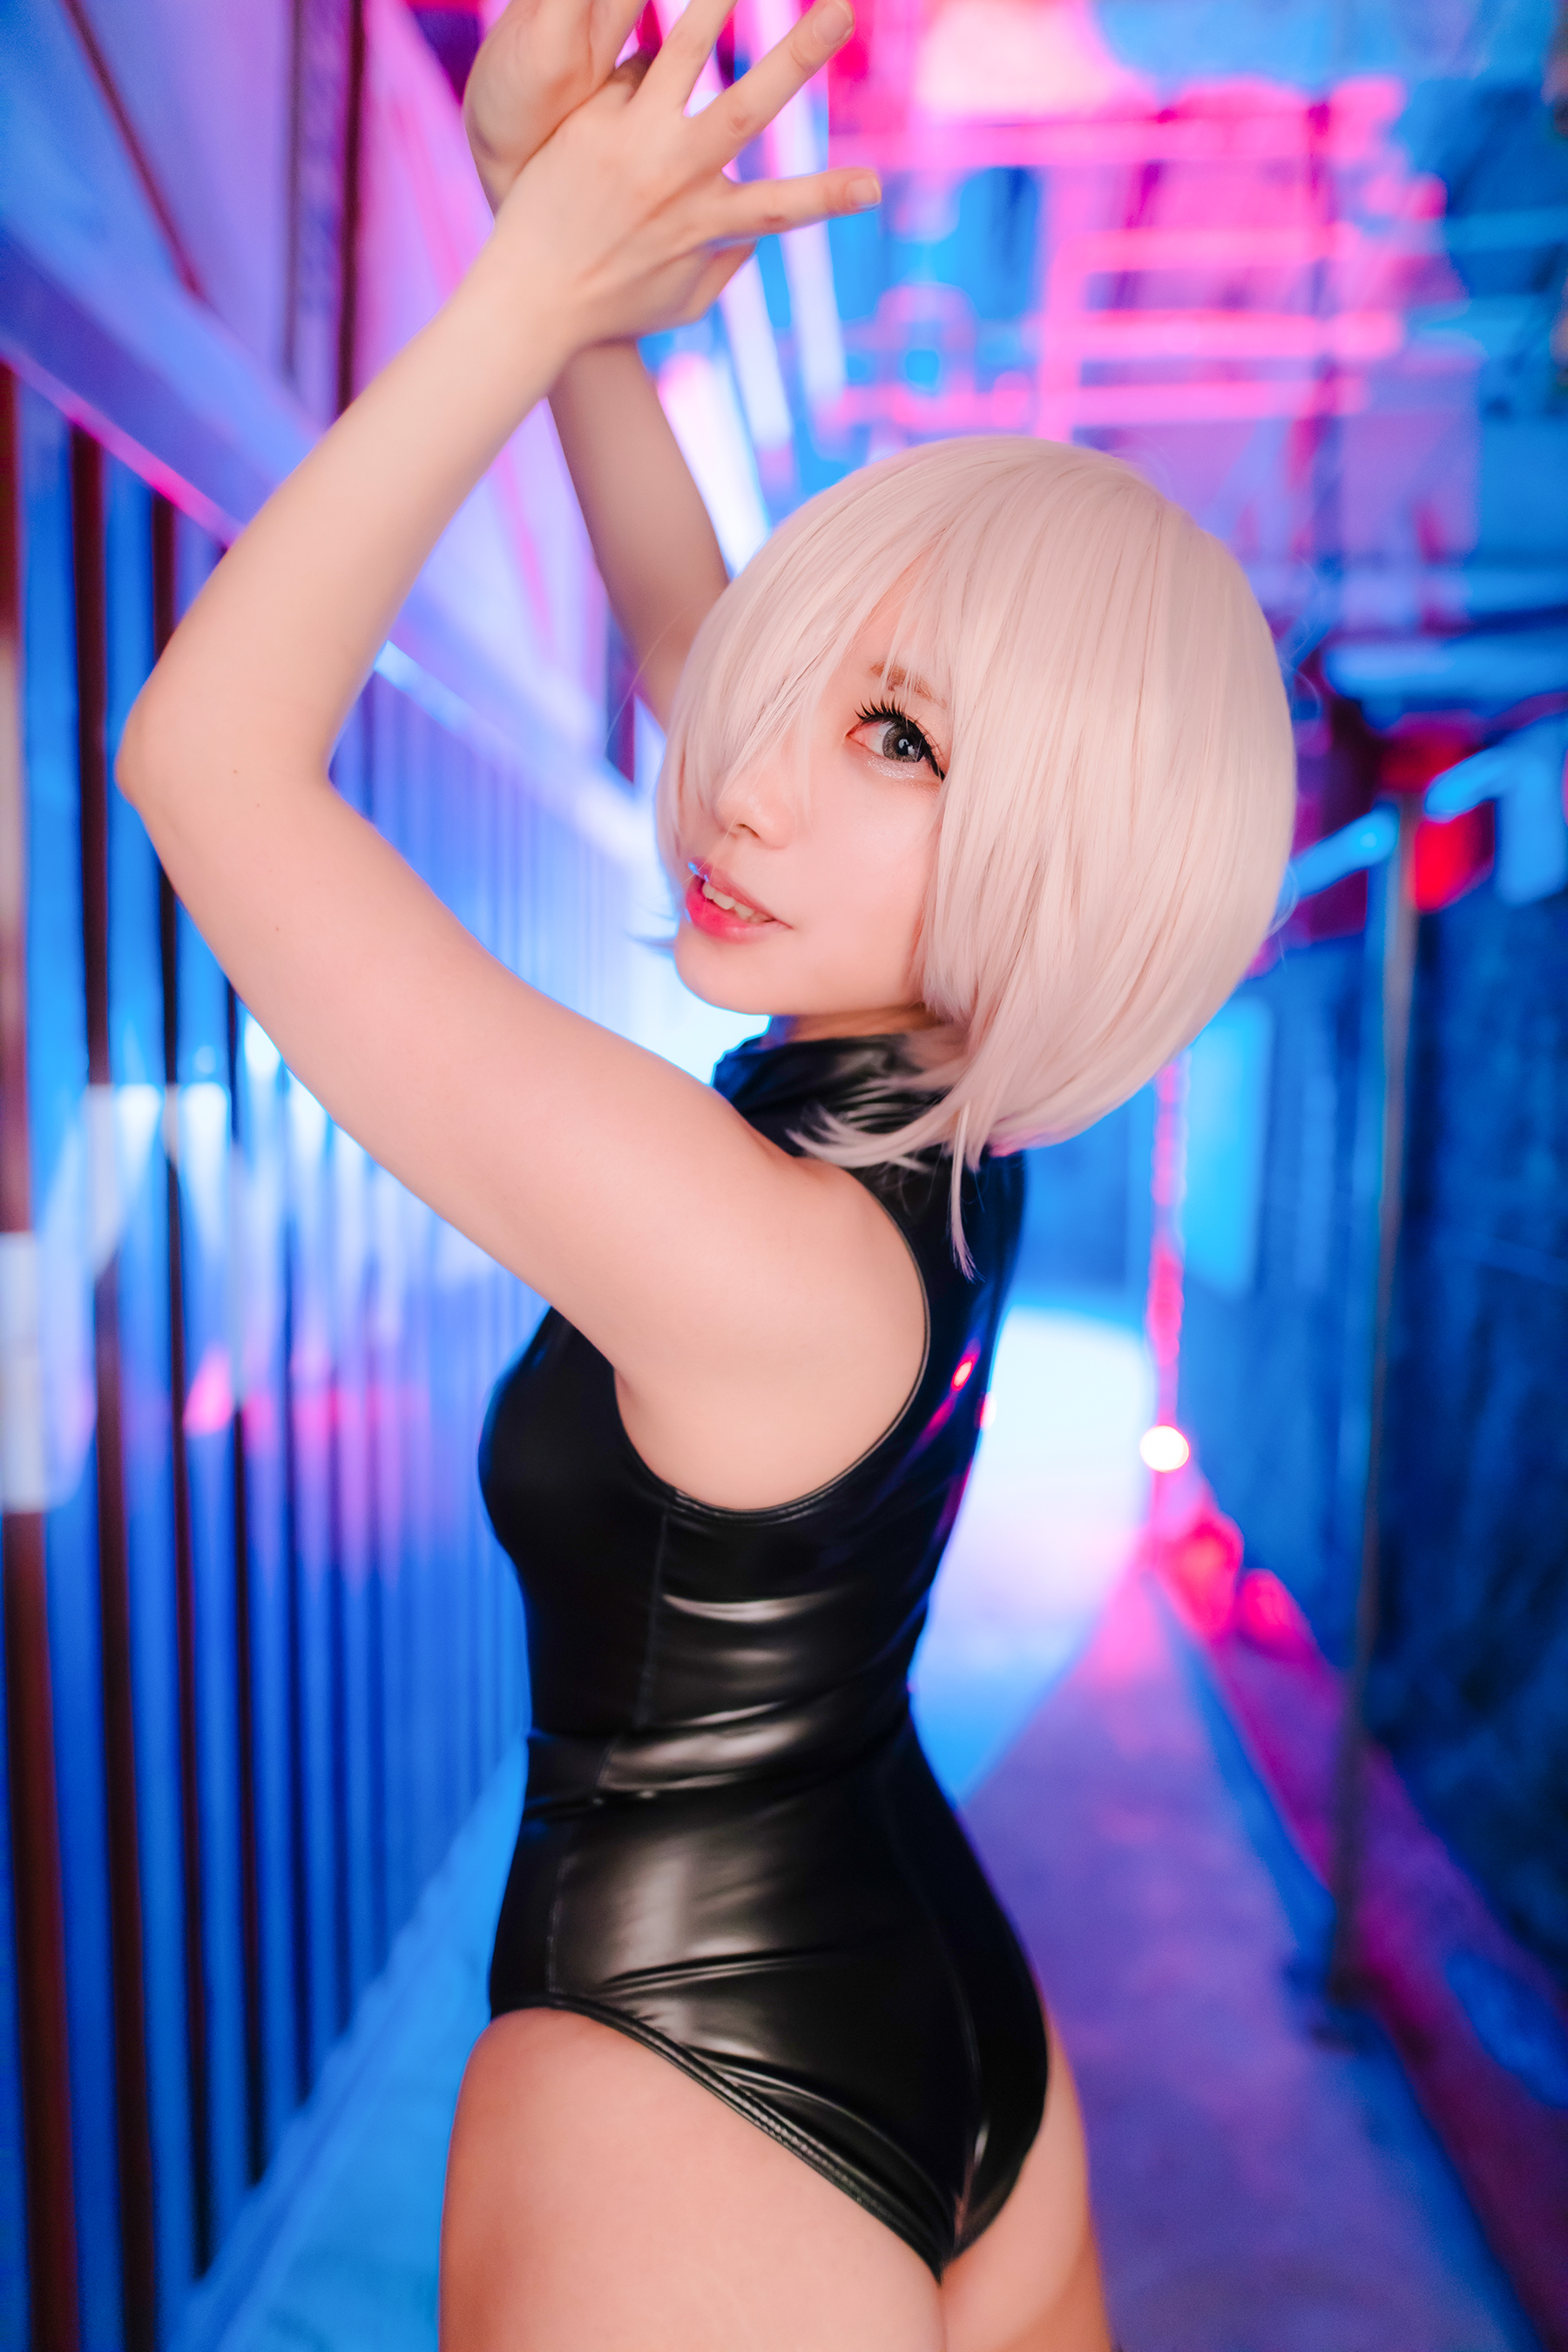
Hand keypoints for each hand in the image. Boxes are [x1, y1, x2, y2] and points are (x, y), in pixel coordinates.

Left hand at [484, 0, 878, 349]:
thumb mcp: (683, 300)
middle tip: (843, 10)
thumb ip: (726, 262)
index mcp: (708, 224)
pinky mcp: (590, 123)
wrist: (528, 298)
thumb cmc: (612, 308)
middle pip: (750, 106)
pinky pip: (626, 75)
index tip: (875, 186)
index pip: (785, 208)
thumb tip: (758, 234)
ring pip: (681, 54)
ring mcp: (633, 144)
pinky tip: (628, 108)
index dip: (833, 196)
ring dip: (714, 2)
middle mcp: (676, 178)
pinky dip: (641, 73)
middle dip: (801, 55)